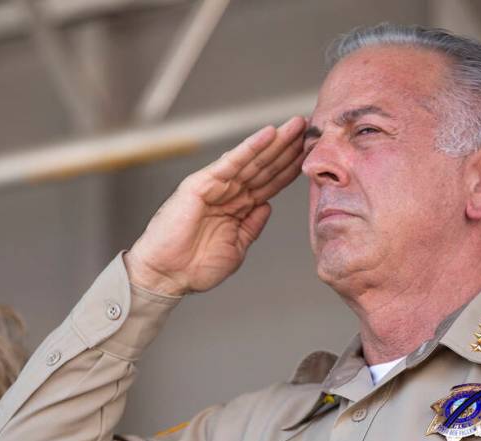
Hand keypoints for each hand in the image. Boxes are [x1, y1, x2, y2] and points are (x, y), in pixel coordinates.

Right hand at [125, 116, 305, 294]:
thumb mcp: (236, 248)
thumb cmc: (195, 267)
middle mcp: (229, 193)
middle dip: (288, 148)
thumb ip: (252, 226)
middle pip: (265, 167)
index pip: (270, 184)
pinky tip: (268, 134)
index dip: (290, 169)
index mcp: (238, 208)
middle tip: (310, 127)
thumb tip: (268, 206)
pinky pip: (231, 162)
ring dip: (275, 142)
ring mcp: (215, 186)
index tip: (312, 154)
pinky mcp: (201, 184)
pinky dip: (250, 147)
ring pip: (252, 160)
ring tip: (296, 125)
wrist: (167, 276)